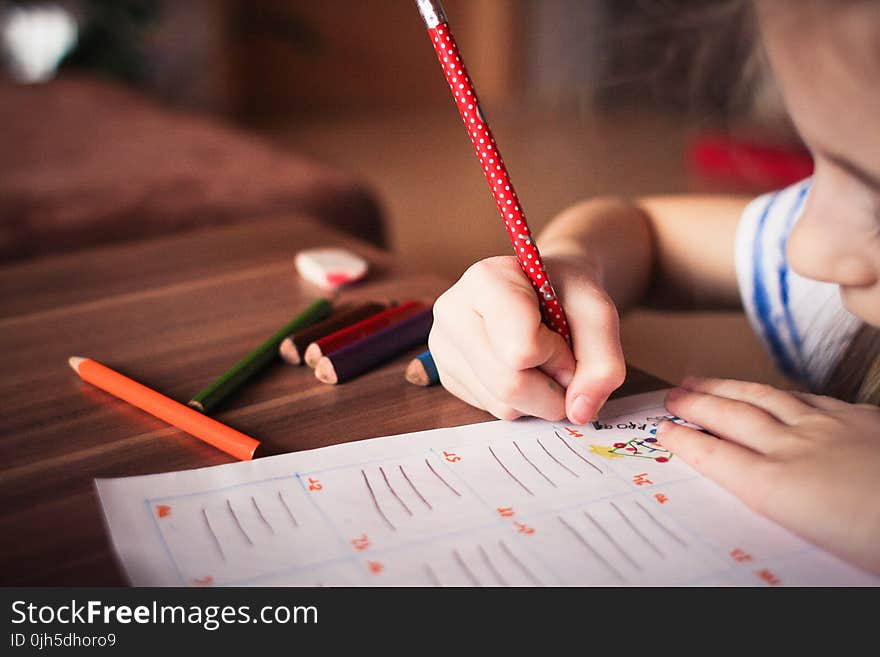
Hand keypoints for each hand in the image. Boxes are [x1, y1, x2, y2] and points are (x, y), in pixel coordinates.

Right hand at [429, 255, 624, 422]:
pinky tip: (521, 370)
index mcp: (485, 280)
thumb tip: (579, 412)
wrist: (544, 290)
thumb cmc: (567, 294)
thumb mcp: (598, 314)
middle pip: (509, 384)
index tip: (564, 336)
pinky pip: (492, 410)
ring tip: (541, 362)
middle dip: (552, 388)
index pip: (522, 349)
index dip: (557, 355)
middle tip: (563, 363)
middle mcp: (452, 311)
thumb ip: (603, 362)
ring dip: (539, 397)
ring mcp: (443, 346)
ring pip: (501, 404)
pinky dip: (521, 402)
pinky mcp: (446, 375)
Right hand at [658, 376, 879, 573]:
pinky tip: (772, 391)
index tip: (662, 430)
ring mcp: (828, 428)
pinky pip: (806, 397)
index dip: (685, 440)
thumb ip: (777, 508)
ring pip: (764, 399)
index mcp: (777, 488)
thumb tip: (753, 493)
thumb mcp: (814, 542)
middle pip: (732, 418)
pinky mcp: (860, 419)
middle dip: (696, 404)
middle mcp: (794, 450)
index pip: (715, 456)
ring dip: (727, 388)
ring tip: (703, 380)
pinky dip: (778, 392)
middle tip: (672, 394)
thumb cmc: (876, 538)